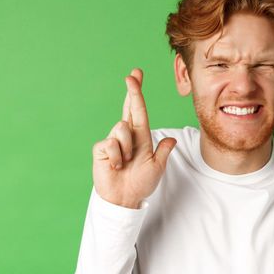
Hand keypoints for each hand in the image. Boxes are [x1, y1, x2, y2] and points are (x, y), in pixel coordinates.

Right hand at [92, 68, 175, 207]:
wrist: (124, 199)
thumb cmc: (140, 183)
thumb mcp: (157, 167)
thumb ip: (163, 151)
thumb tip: (172, 139)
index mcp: (141, 136)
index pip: (139, 110)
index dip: (137, 93)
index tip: (136, 75)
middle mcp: (126, 135)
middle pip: (128, 108)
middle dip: (131, 91)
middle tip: (132, 75)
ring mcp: (113, 141)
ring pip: (122, 129)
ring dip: (127, 148)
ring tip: (126, 163)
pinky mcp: (101, 149)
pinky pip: (110, 144)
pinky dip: (117, 157)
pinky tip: (116, 166)